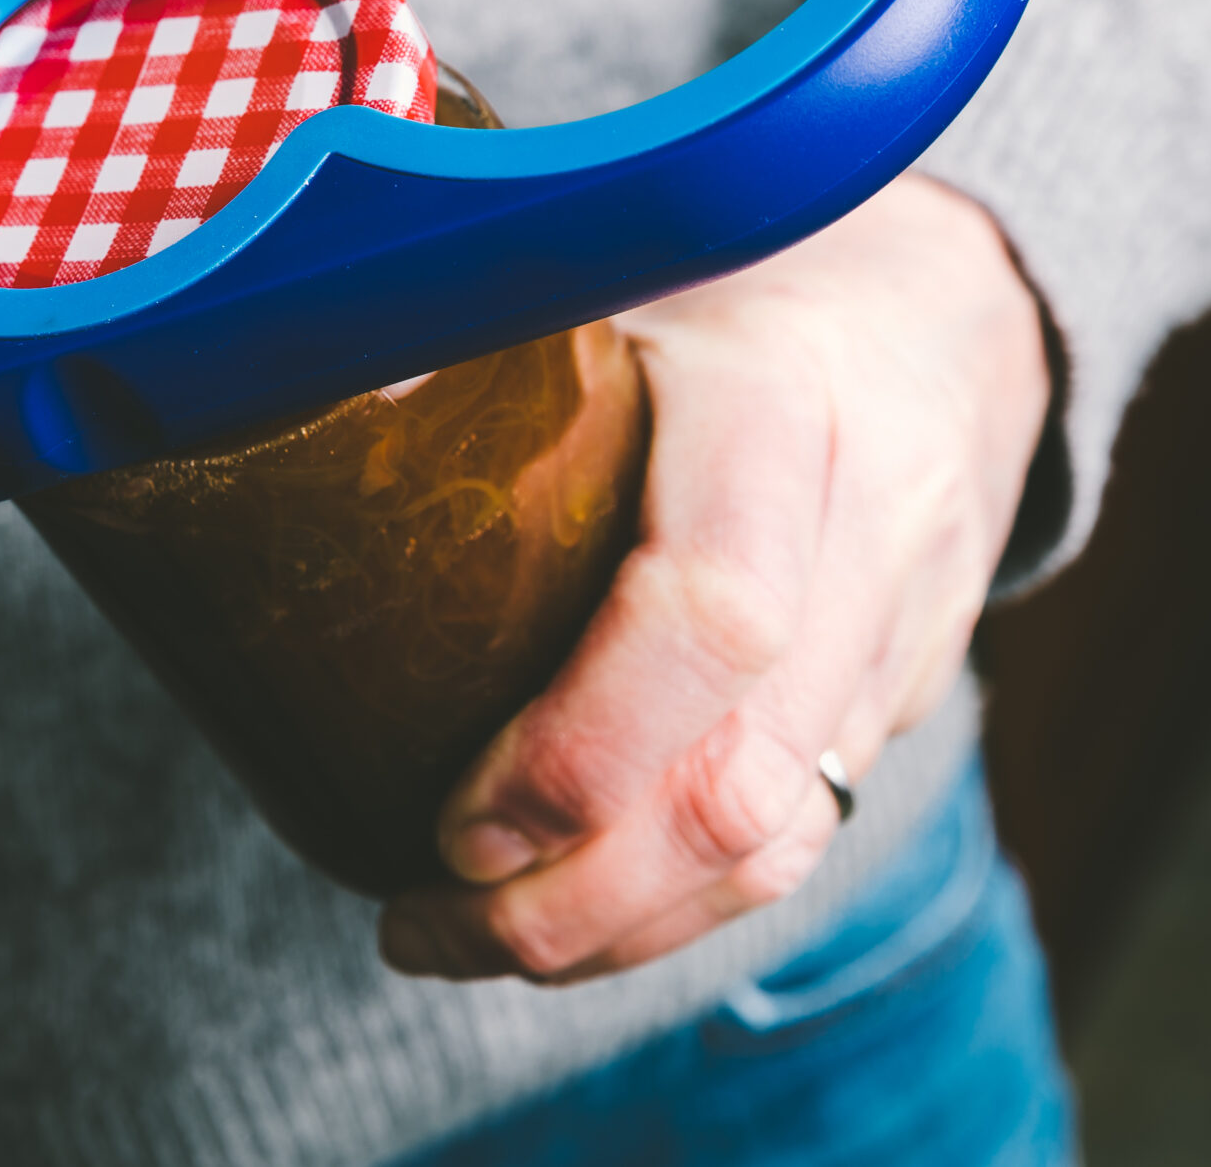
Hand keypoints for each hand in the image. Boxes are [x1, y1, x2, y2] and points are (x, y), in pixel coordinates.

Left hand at [378, 174, 1048, 981]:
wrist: (943, 321)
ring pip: (781, 845)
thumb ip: (480, 338)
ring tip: (460, 936)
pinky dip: (671, 904)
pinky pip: (800, 838)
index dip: (575, 752)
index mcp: (775, 402)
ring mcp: (903, 636)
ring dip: (612, 931)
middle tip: (425, 916)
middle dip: (573, 898)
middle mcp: (867, 531)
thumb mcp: (621, 274)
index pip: (711, 613)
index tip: (453, 822)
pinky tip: (564, 909)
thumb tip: (267, 386)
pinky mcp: (901, 705)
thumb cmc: (724, 291)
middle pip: (744, 784)